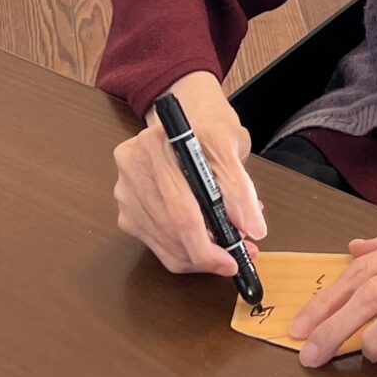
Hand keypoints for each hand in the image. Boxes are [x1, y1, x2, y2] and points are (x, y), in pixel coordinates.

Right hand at [112, 70, 267, 276]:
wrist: (188, 117)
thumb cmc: (210, 130)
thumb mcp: (232, 146)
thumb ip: (240, 187)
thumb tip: (251, 228)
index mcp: (158, 143)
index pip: (181, 208)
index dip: (208, 243)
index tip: (234, 258)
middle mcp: (133, 166)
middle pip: (170, 229)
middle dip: (208, 253)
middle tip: (237, 259)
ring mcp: (125, 190)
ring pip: (163, 243)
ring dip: (198, 256)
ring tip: (227, 251)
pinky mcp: (126, 210)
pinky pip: (156, 244)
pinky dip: (184, 252)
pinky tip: (206, 245)